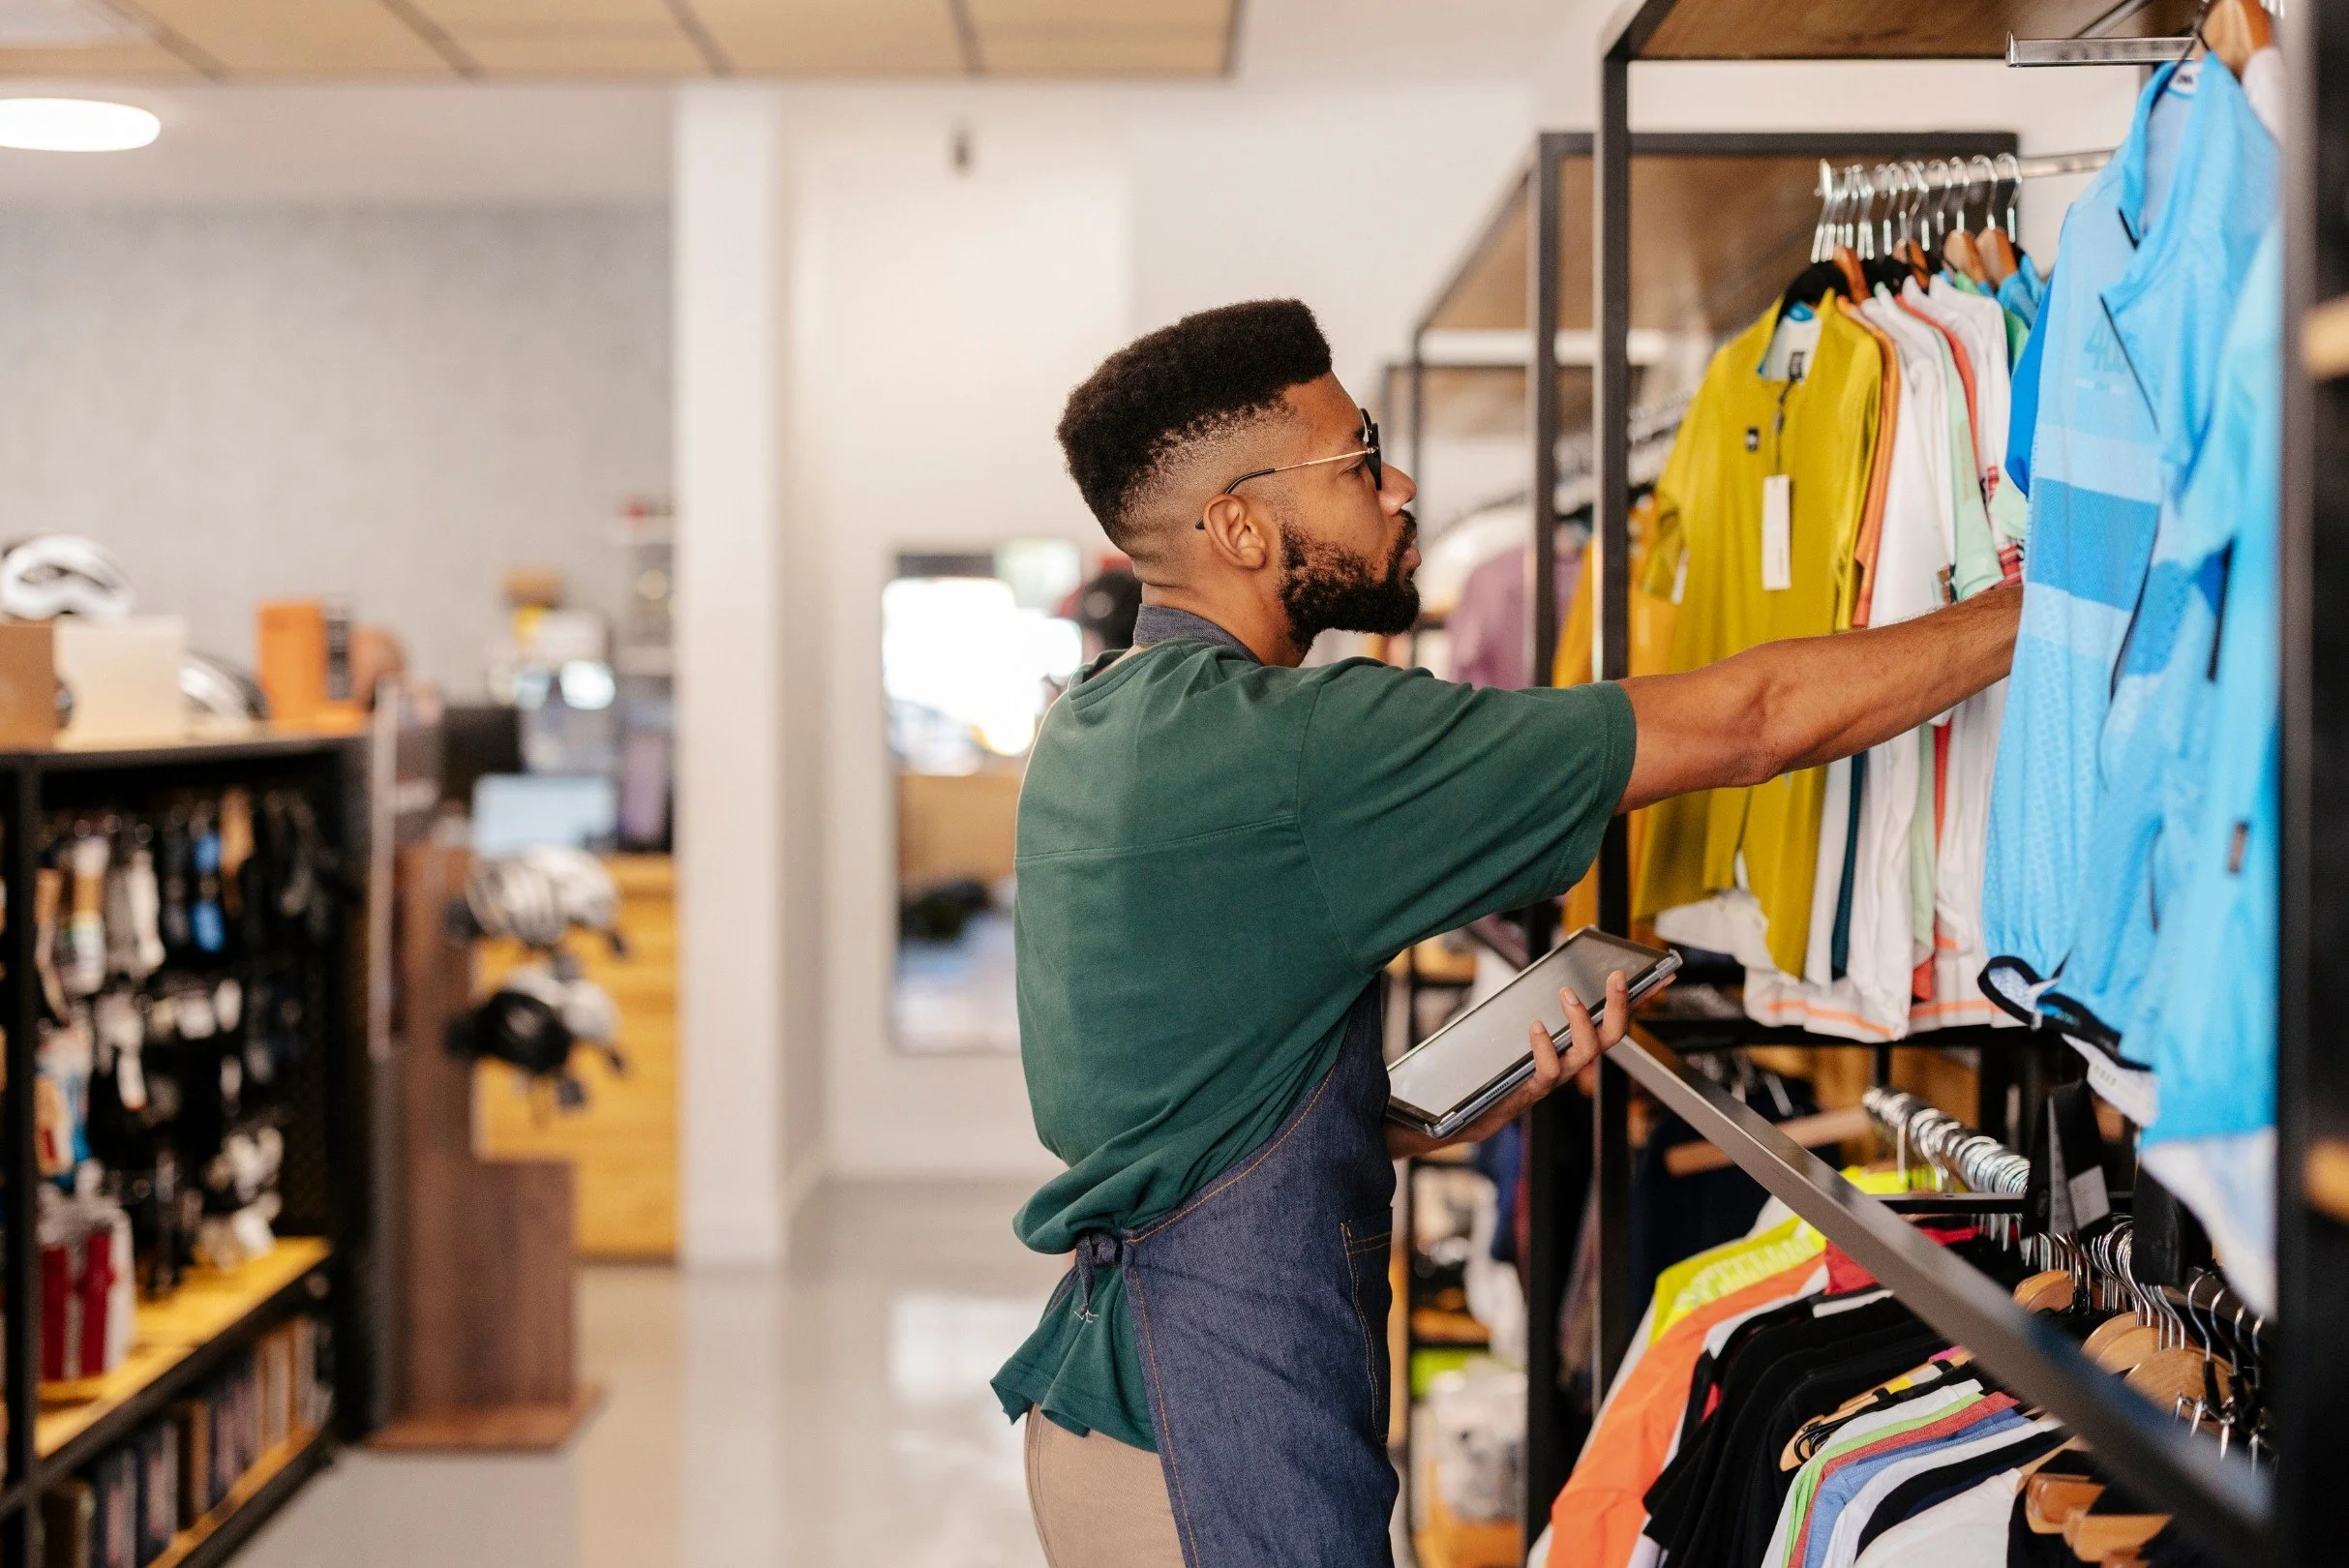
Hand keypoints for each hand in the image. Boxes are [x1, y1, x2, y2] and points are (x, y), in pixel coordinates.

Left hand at [1386, 969, 1637, 1157]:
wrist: (1447, 1117)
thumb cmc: (1477, 1074)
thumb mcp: (1503, 1036)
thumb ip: (1520, 1012)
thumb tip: (1532, 976)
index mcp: (1562, 1050)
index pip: (1606, 1023)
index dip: (1632, 1002)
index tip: (1655, 975)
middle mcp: (1561, 1068)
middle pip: (1607, 1040)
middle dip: (1619, 1008)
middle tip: (1617, 977)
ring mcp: (1545, 1083)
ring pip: (1582, 1056)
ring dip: (1580, 1022)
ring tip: (1568, 995)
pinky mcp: (1524, 1095)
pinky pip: (1546, 1073)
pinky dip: (1544, 1048)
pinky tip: (1535, 1027)